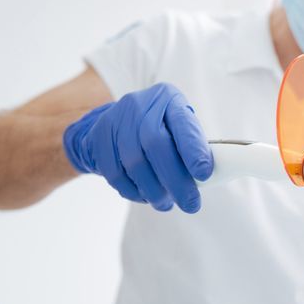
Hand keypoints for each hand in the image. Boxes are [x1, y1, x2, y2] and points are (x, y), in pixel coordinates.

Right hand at [62, 83, 213, 212]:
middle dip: (175, 180)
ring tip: (166, 204)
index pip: (182, 123)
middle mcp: (140, 105)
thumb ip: (191, 147)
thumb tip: (203, 179)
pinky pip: (115, 173)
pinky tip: (145, 197)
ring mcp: (116, 120)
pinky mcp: (99, 138)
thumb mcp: (179, 127)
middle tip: (190, 204)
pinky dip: (133, 191)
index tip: (204, 175)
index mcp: (168, 99)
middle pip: (156, 144)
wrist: (118, 120)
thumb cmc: (160, 128)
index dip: (193, 150)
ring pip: (134, 162)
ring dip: (154, 191)